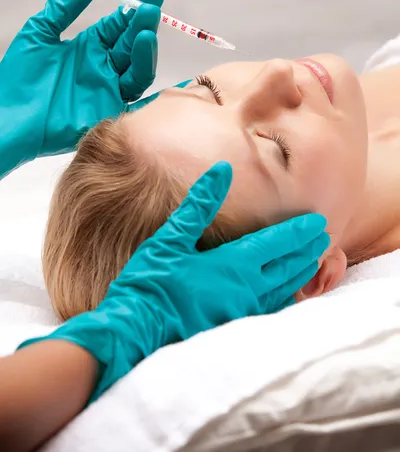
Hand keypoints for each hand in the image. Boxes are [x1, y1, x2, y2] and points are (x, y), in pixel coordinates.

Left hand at [0, 0, 163, 177]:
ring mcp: (109, 91)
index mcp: (89, 47)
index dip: (134, 8)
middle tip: (151, 8)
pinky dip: (157, 96)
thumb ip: (67, 3)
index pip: (119, 24)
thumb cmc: (19, 78)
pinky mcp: (110, 113)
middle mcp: (103, 67)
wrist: (10, 118)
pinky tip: (168, 79)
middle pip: (132, 44)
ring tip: (145, 34)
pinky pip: (139, 105)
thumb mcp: (40, 31)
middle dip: (143, 25)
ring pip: (138, 71)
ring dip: (145, 52)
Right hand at [19, 162, 328, 400]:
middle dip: (306, 250)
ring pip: (283, 289)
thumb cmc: (151, 281)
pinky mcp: (233, 325)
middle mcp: (245, 288)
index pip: (276, 243)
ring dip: (301, 271)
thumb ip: (199, 204)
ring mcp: (241, 310)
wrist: (137, 330)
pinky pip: (270, 308)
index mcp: (232, 263)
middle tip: (324, 237)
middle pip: (286, 266)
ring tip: (314, 260)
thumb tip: (222, 171)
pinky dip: (286, 294)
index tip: (318, 222)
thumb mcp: (170, 237)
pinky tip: (287, 292)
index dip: (298, 231)